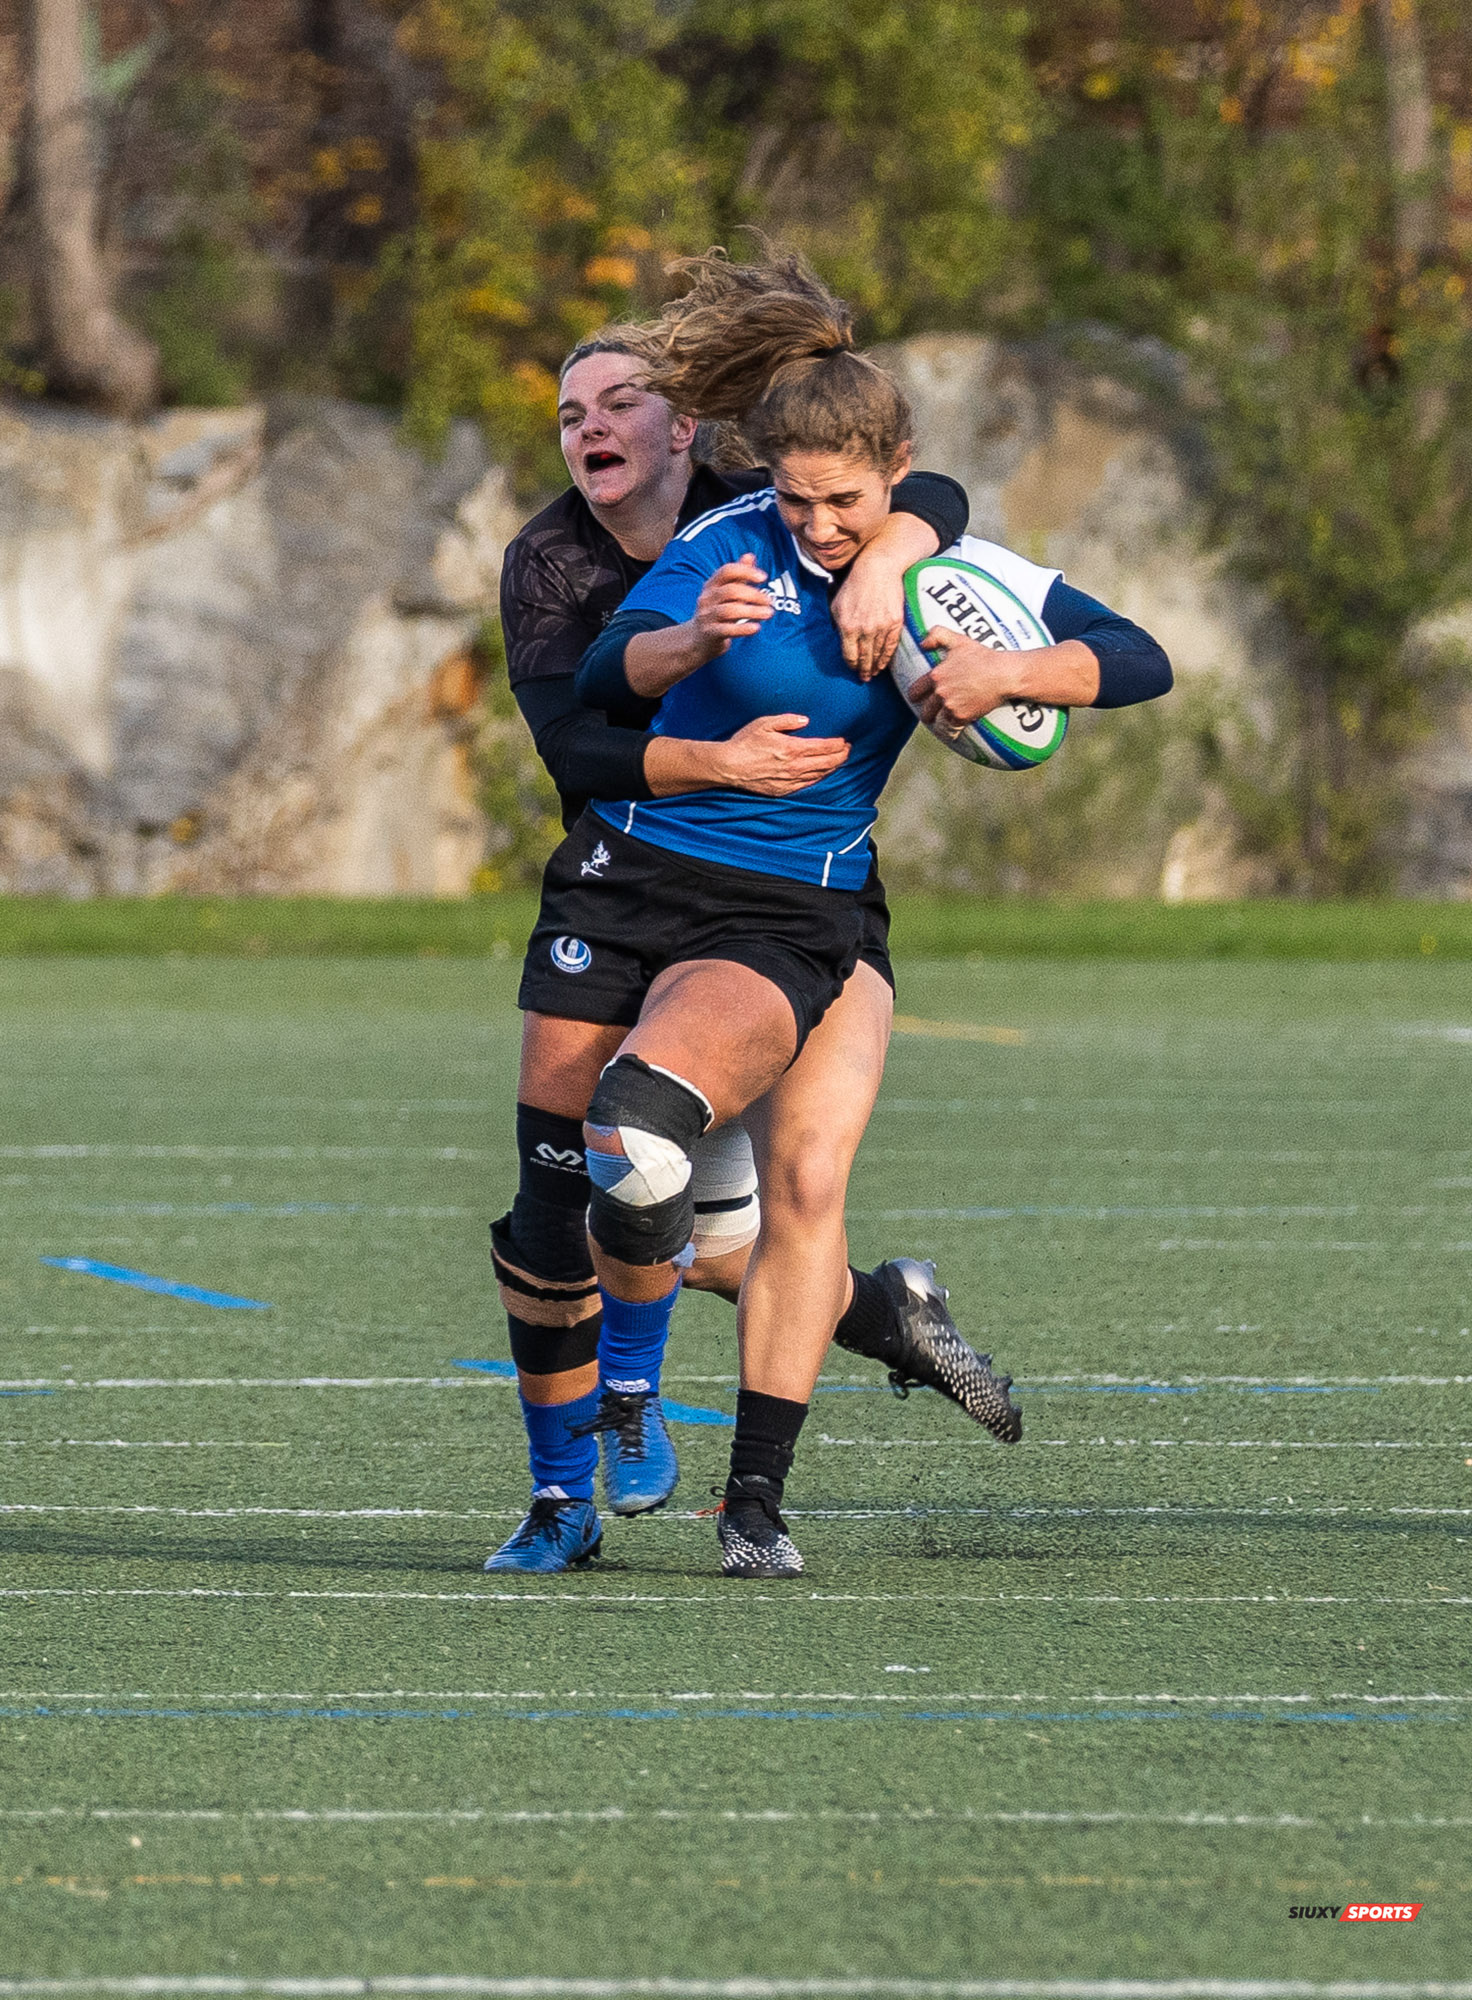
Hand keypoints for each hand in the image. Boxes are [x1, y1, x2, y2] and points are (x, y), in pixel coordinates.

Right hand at [692, 553, 772, 657]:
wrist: (698, 640)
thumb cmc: (717, 612)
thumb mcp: (726, 592)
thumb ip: (739, 576)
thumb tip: (750, 555)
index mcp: (711, 585)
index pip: (727, 571)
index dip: (746, 572)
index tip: (763, 577)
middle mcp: (706, 598)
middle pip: (730, 591)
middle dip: (753, 594)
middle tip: (770, 601)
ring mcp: (707, 616)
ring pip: (729, 610)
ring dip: (752, 611)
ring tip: (769, 613)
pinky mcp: (710, 633)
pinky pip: (726, 630)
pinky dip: (742, 629)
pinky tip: (756, 628)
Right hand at [713, 714, 849, 795]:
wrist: (729, 766)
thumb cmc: (745, 742)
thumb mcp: (765, 723)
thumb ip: (788, 720)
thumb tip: (806, 721)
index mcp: (793, 748)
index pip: (825, 747)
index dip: (838, 744)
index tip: (844, 740)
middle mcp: (795, 767)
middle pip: (828, 763)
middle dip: (841, 756)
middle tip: (847, 750)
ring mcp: (790, 781)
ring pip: (820, 775)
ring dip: (832, 767)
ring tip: (839, 761)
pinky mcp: (783, 790)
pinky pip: (807, 785)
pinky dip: (819, 778)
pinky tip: (821, 774)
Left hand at [831, 546, 905, 680]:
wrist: (878, 569)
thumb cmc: (854, 585)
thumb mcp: (836, 604)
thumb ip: (836, 625)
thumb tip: (838, 641)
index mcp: (847, 627)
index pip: (849, 655)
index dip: (851, 665)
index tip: (853, 670)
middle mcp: (864, 630)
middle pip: (864, 658)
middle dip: (863, 670)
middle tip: (864, 678)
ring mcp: (881, 627)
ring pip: (877, 654)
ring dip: (875, 667)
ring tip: (873, 674)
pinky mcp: (894, 623)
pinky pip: (890, 646)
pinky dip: (886, 658)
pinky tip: (883, 664)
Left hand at [908, 628, 1030, 738]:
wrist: (1003, 674)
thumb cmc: (983, 656)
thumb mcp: (959, 640)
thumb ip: (938, 635)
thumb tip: (922, 643)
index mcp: (936, 676)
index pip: (915, 692)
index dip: (916, 697)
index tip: (918, 699)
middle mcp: (940, 692)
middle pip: (925, 711)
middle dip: (927, 714)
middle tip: (931, 716)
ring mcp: (950, 706)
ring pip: (936, 723)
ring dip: (939, 725)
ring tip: (942, 727)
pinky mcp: (962, 717)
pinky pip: (950, 730)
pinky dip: (951, 733)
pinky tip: (953, 734)